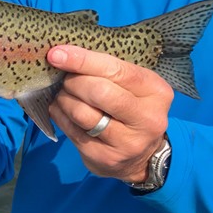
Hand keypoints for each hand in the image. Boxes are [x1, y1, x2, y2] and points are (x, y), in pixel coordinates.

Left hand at [47, 45, 172, 182]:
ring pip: (82, 113)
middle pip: (98, 91)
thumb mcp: (131, 86)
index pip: (115, 69)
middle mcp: (147, 118)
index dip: (82, 60)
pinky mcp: (105, 158)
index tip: (56, 54)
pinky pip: (72, 131)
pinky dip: (60, 116)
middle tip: (65, 81)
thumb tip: (62, 54)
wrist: (141, 156)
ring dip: (64, 100)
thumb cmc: (130, 109)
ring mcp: (127, 142)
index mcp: (156, 91)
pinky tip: (62, 110)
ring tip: (64, 96)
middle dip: (73, 82)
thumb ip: (106, 70)